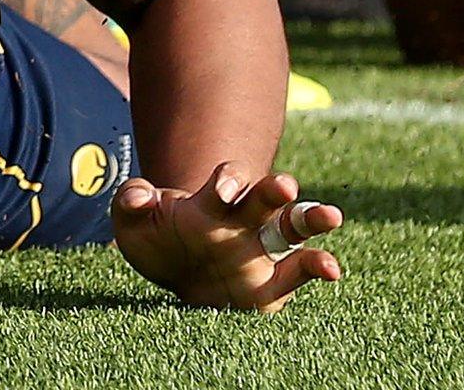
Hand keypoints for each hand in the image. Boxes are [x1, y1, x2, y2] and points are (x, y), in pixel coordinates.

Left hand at [112, 162, 342, 312]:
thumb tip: (140, 196)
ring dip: (310, 219)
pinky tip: (332, 268)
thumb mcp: (132, 220)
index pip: (229, 179)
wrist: (173, 275)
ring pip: (291, 228)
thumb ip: (130, 200)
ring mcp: (260, 249)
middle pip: (264, 198)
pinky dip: (316, 266)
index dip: (227, 179)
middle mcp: (242, 220)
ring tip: (331, 216)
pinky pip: (297, 273)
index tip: (221, 189)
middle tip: (283, 185)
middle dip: (273, 190)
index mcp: (211, 201)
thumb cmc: (157, 239)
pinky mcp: (271, 284)